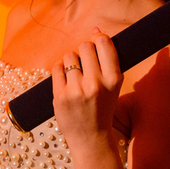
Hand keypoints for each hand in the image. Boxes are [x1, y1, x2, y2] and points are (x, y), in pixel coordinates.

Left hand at [50, 28, 122, 151]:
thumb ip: (107, 60)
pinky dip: (59, 69)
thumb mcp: (113, 86)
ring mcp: (76, 90)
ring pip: (69, 56)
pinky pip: (56, 67)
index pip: (104, 44)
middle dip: (84, 51)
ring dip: (71, 61)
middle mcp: (96, 84)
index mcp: (113, 80)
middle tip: (85, 64)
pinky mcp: (60, 96)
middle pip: (85, 47)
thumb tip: (96, 31)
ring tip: (75, 74)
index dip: (98, 39)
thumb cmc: (102, 107)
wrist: (90, 137)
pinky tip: (65, 79)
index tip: (96, 41)